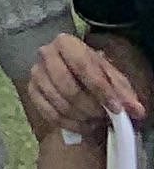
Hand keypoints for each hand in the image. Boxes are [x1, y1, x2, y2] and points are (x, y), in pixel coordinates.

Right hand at [23, 35, 143, 137]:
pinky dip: (69, 124)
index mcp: (66, 43)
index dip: (101, 90)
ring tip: (94, 121)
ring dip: (80, 118)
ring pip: (58, 103)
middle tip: (103, 116)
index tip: (116, 109)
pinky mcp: (32, 91)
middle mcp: (46, 54)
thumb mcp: (111, 76)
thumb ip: (124, 92)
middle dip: (89, 107)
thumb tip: (136, 110)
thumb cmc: (93, 72)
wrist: (73, 73)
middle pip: (67, 87)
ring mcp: (36, 73)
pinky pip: (49, 114)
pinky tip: (82, 125)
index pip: (82, 66)